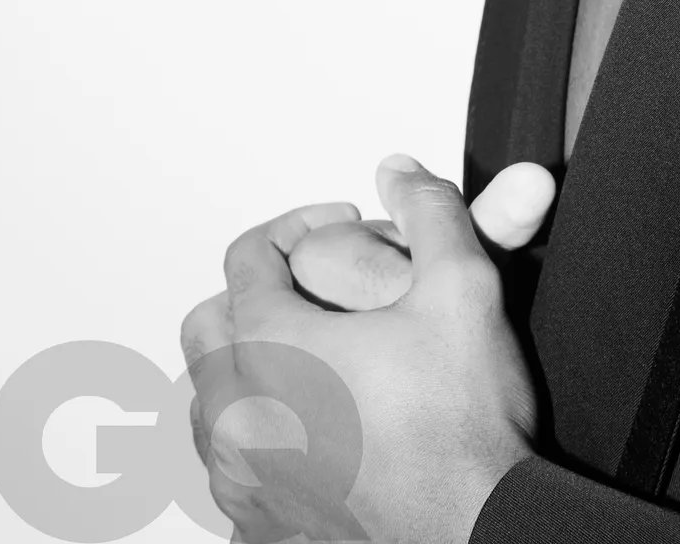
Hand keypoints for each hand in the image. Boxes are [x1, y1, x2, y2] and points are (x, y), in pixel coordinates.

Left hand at [180, 155, 546, 543]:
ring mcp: (242, 476)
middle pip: (208, 324)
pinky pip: (221, 466)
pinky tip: (302, 424)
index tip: (345, 225)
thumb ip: (430, 210)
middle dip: (257, 290)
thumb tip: (398, 171)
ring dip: (243, 363)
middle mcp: (238, 414)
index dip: (298, 223)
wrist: (476, 528)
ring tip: (308, 352)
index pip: (247, 256)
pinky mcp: (257, 523)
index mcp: (273, 348)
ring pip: (204, 399)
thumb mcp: (464, 285)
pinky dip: (249, 433)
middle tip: (318, 286)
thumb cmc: (465, 423)